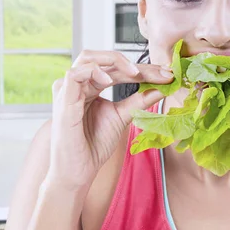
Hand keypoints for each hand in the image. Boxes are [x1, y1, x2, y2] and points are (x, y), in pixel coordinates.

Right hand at [46, 50, 173, 190]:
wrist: (79, 171)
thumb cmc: (94, 145)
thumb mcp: (123, 117)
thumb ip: (140, 100)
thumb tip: (163, 87)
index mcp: (92, 86)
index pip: (119, 69)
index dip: (145, 69)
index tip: (167, 74)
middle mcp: (80, 84)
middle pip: (107, 60)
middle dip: (137, 65)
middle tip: (161, 73)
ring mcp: (68, 89)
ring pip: (89, 58)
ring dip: (116, 60)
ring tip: (136, 73)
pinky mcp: (62, 99)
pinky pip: (74, 74)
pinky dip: (94, 71)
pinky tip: (109, 79)